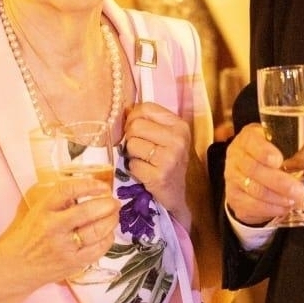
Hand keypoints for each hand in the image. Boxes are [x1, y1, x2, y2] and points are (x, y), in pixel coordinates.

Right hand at [0, 178, 119, 287]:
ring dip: (111, 220)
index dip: (90, 184)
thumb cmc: (31, 234)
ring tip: (114, 215)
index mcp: (44, 209)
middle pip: (88, 211)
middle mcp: (54, 227)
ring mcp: (64, 247)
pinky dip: (108, 239)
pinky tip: (108, 233)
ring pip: (97, 231)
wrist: (16, 267)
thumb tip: (92, 189)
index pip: (68, 190)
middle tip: (115, 202)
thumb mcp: (39, 210)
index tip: (103, 185)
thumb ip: (61, 200)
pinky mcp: (73, 264)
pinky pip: (98, 250)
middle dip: (108, 204)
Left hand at [123, 101, 192, 219]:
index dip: (134, 117)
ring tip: (144, 160)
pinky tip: (145, 172)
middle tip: (138, 147)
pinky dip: (134, 169)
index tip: (135, 128)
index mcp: (179, 125)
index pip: (146, 108)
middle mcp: (177, 139)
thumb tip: (124, 109)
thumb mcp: (165, 136)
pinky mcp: (160, 176)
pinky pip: (132, 164)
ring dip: (132, 154)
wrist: (175, 194)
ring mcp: (170, 158)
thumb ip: (149, 121)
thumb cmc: (166, 160)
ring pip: (131, 144)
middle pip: (136, 125)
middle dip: (131, 137)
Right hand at [224, 124, 303, 226]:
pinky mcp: (234, 197)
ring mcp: (232, 177)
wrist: (252, 179)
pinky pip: (251, 205)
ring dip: (278, 198)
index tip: (279, 160)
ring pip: (253, 189)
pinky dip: (270, 208)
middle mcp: (237, 155)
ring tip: (297, 201)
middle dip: (279, 181)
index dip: (264, 151)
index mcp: (250, 138)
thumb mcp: (288, 154)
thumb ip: (303, 157)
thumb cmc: (272, 160)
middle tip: (299, 190)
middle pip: (254, 168)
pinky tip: (285, 208)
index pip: (251, 140)